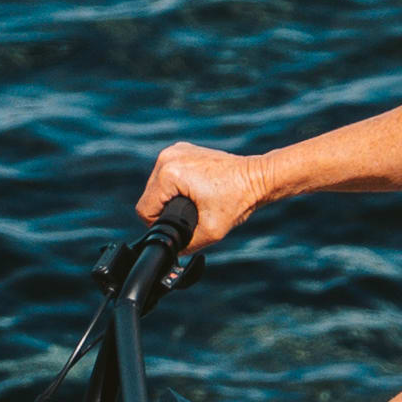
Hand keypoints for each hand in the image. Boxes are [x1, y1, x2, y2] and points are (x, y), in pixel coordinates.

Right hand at [138, 140, 272, 255]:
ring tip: (194, 202)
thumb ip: (186, 245)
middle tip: (191, 215)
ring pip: (156, 186)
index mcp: (170, 174)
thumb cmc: (238, 200)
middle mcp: (168, 157)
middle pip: (149, 196)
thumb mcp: (210, 231)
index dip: (158, 225)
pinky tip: (194, 191)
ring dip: (169, 198)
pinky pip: (167, 174)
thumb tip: (172, 251)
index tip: (179, 226)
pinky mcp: (182, 150)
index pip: (145, 209)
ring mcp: (175, 150)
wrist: (257, 177)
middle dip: (165, 210)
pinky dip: (176, 186)